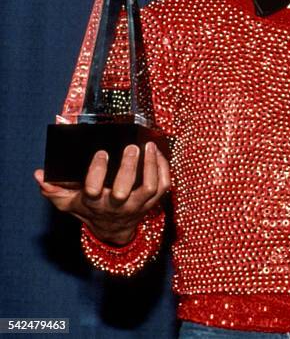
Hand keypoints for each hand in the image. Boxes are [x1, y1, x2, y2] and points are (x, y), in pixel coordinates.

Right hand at [34, 142, 169, 244]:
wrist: (113, 229)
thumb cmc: (90, 208)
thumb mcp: (69, 202)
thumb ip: (53, 189)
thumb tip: (39, 175)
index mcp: (95, 203)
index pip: (93, 189)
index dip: (96, 172)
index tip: (101, 152)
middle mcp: (117, 206)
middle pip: (124, 189)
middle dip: (128, 168)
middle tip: (131, 147)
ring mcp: (137, 205)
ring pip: (149, 187)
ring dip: (151, 165)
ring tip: (149, 146)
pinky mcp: (152, 203)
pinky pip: (164, 187)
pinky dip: (164, 169)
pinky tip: (159, 154)